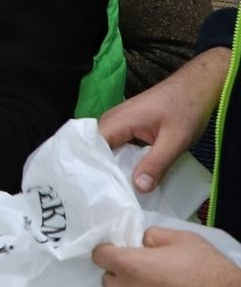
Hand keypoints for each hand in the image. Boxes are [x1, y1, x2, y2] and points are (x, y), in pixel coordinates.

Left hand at [94, 227, 240, 286]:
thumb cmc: (206, 271)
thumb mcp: (179, 239)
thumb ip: (150, 236)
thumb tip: (140, 242)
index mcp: (128, 265)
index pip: (98, 254)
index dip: (109, 250)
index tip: (120, 250)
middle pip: (107, 277)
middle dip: (120, 272)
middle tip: (143, 270)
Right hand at [98, 47, 226, 191]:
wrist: (195, 87)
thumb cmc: (186, 109)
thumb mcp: (175, 140)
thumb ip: (156, 164)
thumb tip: (138, 188)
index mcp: (117, 121)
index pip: (91, 148)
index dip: (91, 170)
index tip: (94, 192)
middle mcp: (110, 121)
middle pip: (95, 151)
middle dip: (98, 173)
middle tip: (104, 199)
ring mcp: (117, 123)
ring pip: (104, 150)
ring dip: (109, 169)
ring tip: (112, 193)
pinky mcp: (125, 126)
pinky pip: (114, 147)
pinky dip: (119, 162)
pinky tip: (125, 178)